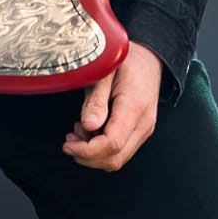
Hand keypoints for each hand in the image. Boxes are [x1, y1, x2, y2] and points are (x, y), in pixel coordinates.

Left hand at [63, 44, 162, 171]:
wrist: (148, 58)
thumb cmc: (126, 61)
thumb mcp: (105, 72)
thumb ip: (96, 99)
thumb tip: (88, 125)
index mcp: (134, 106)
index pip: (112, 143)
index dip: (87, 150)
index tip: (69, 145)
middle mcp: (143, 123)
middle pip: (115, 158)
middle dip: (87, 156)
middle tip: (70, 140)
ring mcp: (144, 130)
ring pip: (117, 160)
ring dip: (93, 154)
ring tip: (78, 132)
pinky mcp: (140, 132)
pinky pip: (121, 151)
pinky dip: (102, 149)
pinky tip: (91, 131)